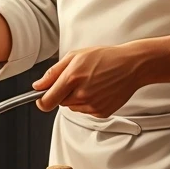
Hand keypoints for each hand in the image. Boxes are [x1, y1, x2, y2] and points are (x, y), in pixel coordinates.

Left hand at [32, 45, 147, 116]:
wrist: (131, 66)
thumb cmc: (105, 57)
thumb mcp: (75, 56)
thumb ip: (53, 73)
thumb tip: (38, 86)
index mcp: (72, 78)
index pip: (47, 101)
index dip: (41, 100)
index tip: (40, 97)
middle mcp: (82, 94)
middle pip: (59, 103)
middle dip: (62, 93)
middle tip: (75, 80)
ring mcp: (92, 105)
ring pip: (72, 107)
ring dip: (75, 98)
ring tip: (89, 83)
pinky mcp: (101, 112)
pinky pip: (86, 111)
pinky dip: (88, 103)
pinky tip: (97, 90)